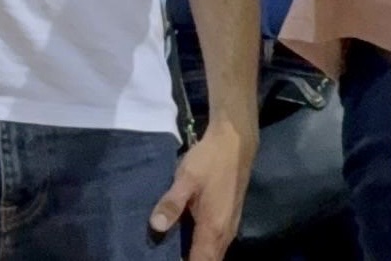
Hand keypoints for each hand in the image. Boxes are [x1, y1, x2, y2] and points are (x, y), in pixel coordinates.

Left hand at [149, 113, 255, 260]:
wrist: (236, 141)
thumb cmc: (210, 160)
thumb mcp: (186, 178)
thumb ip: (171, 203)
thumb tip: (155, 226)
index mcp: (213, 229)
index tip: (164, 260)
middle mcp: (225, 235)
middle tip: (165, 254)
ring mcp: (230, 227)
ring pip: (214, 253)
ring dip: (196, 255)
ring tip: (173, 249)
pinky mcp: (230, 218)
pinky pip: (217, 243)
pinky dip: (203, 247)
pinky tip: (187, 236)